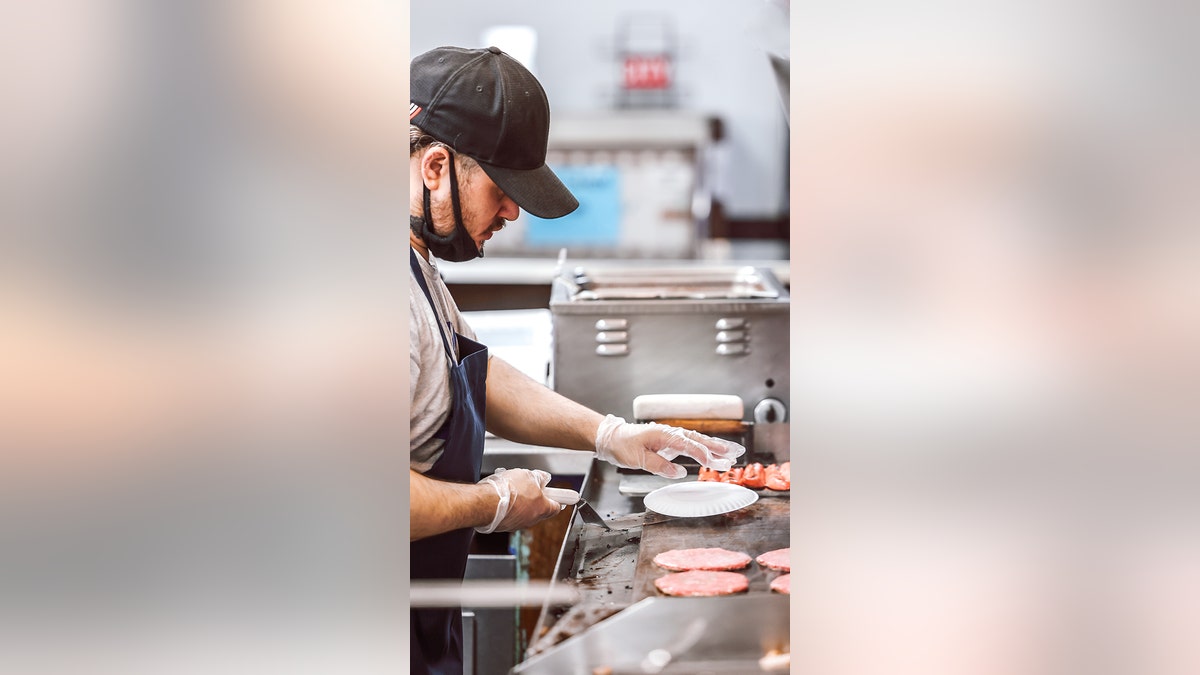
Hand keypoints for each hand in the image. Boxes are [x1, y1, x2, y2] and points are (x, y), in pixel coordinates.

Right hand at [475, 468, 562, 532]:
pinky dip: (508, 508)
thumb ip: (540, 478)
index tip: (564, 497)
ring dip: (520, 502)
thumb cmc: (508, 491)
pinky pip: (510, 515)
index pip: (556, 507)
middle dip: (536, 498)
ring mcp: (517, 525)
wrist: (485, 503)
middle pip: (539, 509)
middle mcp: (531, 520)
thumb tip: (544, 479)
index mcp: (542, 508)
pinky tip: (501, 497)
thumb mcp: (528, 476)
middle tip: (529, 487)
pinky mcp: (503, 526)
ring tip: (510, 490)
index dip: (558, 499)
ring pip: (523, 512)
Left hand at [594, 415, 745, 478]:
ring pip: (699, 441)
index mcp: (664, 435)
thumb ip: (659, 465)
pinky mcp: (671, 442)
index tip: (715, 464)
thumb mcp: (637, 458)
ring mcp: (672, 437)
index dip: (703, 455)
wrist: (613, 438)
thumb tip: (678, 473)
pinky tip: (715, 453)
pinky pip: (692, 444)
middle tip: (735, 455)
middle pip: (700, 440)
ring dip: (716, 447)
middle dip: (719, 448)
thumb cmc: (623, 446)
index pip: (689, 445)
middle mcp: (671, 434)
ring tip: (733, 453)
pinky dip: (705, 448)